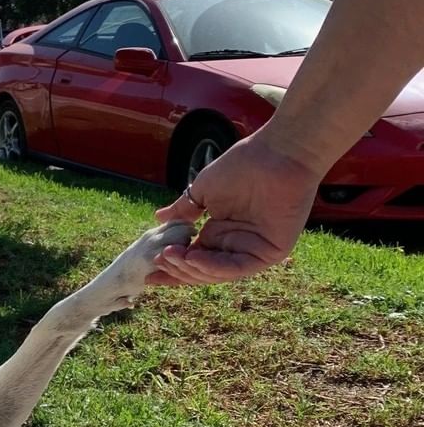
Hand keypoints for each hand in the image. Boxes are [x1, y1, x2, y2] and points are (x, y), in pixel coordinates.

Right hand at [146, 132, 322, 285]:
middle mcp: (236, 246)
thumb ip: (183, 210)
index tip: (148, 270)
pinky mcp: (270, 254)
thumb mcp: (203, 191)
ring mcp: (253, 251)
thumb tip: (158, 218)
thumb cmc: (243, 165)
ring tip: (169, 256)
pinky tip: (192, 257)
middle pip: (201, 271)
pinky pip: (235, 268)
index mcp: (221, 234)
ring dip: (190, 268)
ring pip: (216, 274)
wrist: (277, 153)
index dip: (171, 266)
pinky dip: (212, 266)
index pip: (193, 260)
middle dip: (177, 269)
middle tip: (156, 260)